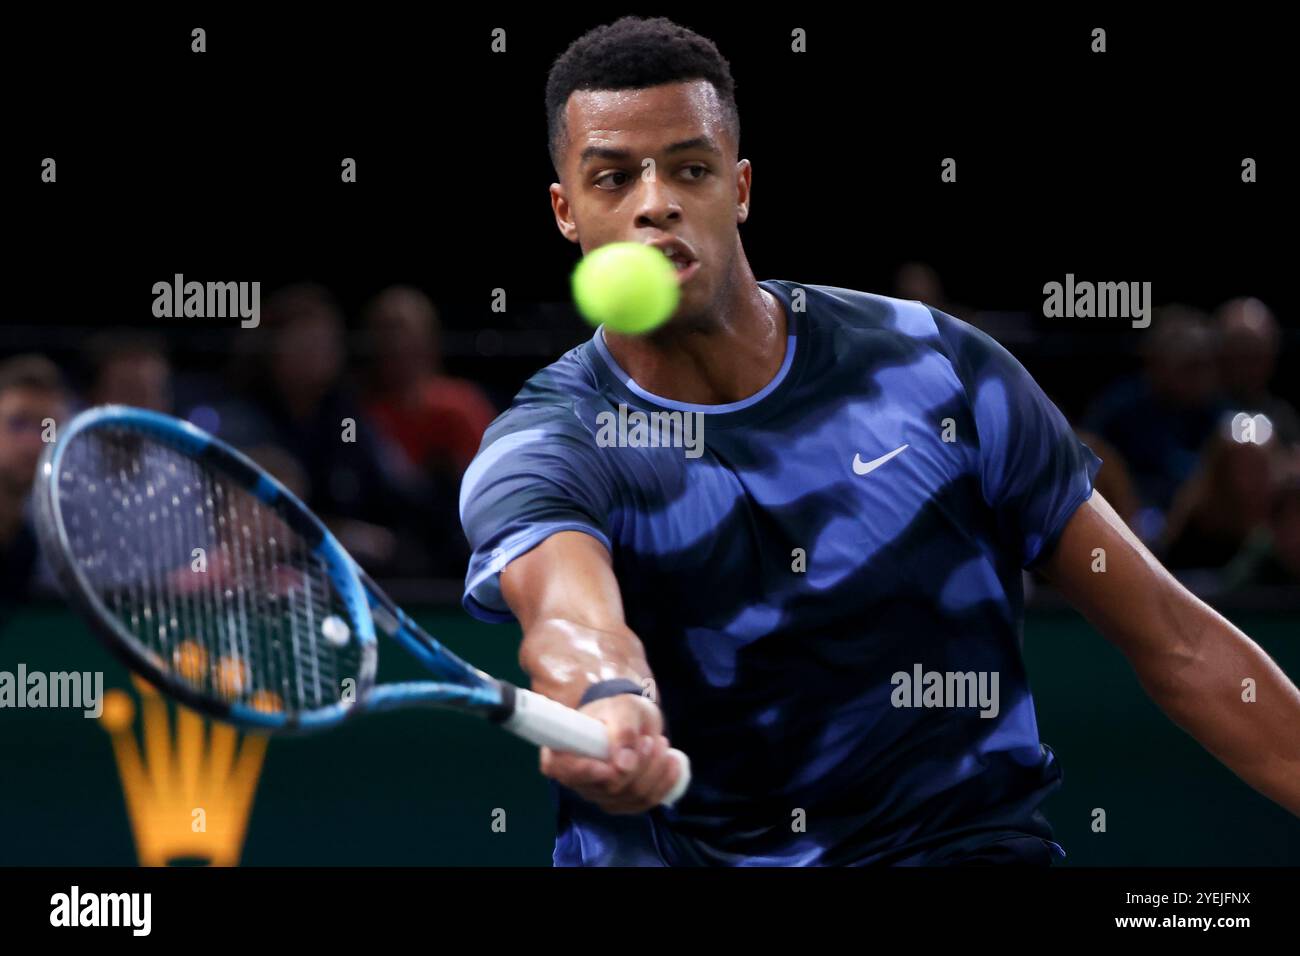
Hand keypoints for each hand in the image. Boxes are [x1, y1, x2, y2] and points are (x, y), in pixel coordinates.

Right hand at [538, 693, 682, 813]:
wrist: (631, 718)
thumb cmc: (619, 709)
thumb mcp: (624, 708)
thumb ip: (623, 731)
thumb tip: (623, 765)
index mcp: (563, 749)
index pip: (560, 769)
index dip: (582, 771)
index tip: (608, 765)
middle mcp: (576, 778)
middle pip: (608, 787)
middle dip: (639, 764)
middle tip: (651, 740)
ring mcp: (598, 794)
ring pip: (632, 796)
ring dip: (655, 770)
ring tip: (661, 743)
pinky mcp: (620, 802)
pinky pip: (645, 803)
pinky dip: (664, 783)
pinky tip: (672, 762)